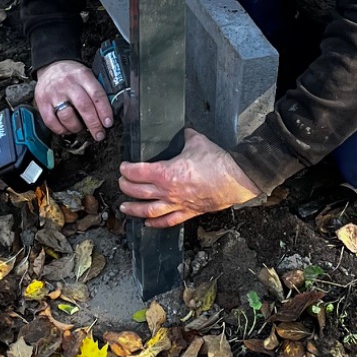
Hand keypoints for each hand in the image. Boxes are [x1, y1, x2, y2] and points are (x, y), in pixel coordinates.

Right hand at [35, 59, 112, 141]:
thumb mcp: (87, 75)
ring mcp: (54, 93)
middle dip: (94, 124)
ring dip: (77, 128)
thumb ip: (96, 91)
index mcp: (82, 76)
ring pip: (67, 117)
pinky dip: (61, 130)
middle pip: (84, 107)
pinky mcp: (42, 102)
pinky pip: (52, 122)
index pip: (97, 94)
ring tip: (80, 128)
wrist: (51, 65)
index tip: (108, 123)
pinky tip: (66, 128)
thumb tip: (107, 112)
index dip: (104, 111)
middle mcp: (68, 84)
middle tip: (99, 134)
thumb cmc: (72, 74)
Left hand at [120, 127, 257, 227]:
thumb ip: (186, 136)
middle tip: (121, 183)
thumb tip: (184, 132)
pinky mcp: (188, 212)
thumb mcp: (197, 141)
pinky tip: (148, 223)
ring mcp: (177, 204)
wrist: (235, 179)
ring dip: (134, 209)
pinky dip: (156, 223)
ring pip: (148, 210)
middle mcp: (168, 191)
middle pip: (138, 192)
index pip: (137, 172)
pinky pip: (168, 221)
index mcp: (166, 172)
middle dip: (126, 187)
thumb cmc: (217, 162)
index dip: (126, 169)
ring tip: (124, 207)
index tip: (123, 167)